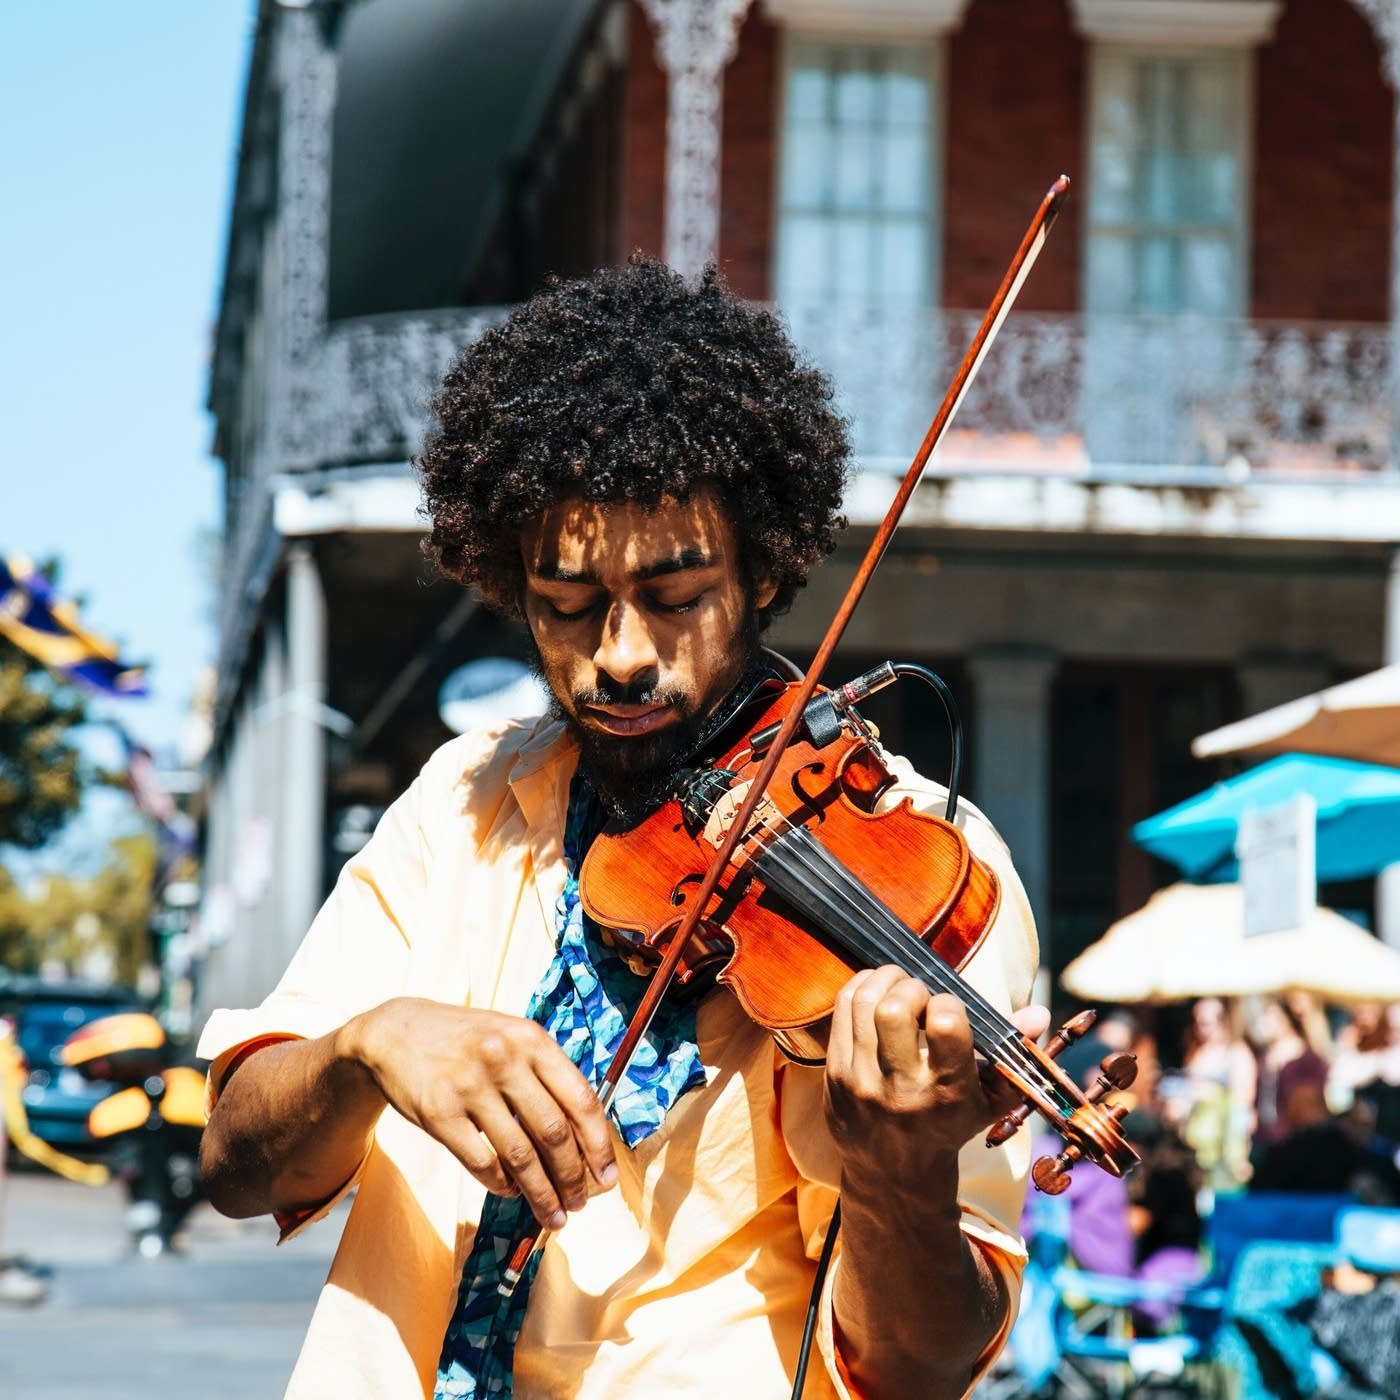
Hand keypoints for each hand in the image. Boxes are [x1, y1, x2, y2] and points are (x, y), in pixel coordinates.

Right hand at [342, 997, 616, 1229]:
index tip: (608, 1176)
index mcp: (531, 1039)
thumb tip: (585, 1134)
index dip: (599, 1144)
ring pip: (520, 1155)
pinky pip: (482, 1163)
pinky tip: (512, 1192)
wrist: (396, 1032)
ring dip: (541, 1193)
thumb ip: (546, 1074)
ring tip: (553, 1214)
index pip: (580, 1099)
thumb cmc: (466, 1040)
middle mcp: (504, 1060)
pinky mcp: (439, 1114)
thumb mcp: (511, 1037)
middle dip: (572, 1177)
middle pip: (553, 1133)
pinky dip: (503, 1185)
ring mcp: (470, 1087)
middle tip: (579, 1203)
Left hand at [824, 966, 1048, 1198]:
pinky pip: (842, 1010)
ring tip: (899, 986)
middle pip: (896, 1007)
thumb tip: (1038, 1012)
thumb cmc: (950, 1126)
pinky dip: (860, 989)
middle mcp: (901, 1087)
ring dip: (885, 980)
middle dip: (912, 987)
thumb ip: (1015, 1055)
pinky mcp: (834, 1073)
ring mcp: (861, 1080)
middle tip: (920, 995)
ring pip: (865, 1002)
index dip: (949, 1003)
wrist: (894, 1174)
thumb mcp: (991, 1101)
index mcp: (946, 1092)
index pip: (946, 1023)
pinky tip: (876, 993)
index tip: (949, 1011)